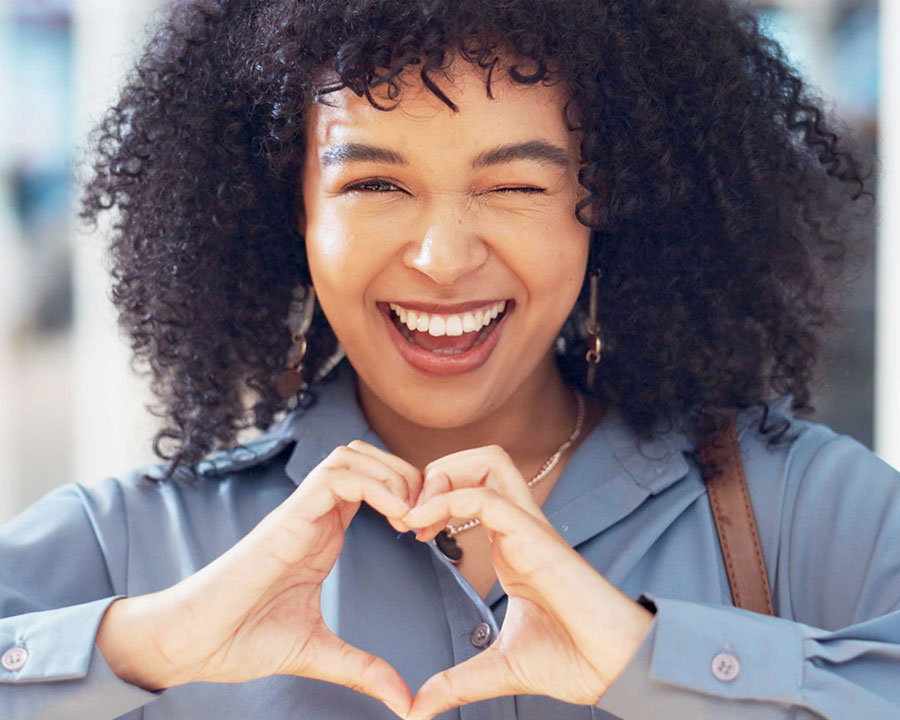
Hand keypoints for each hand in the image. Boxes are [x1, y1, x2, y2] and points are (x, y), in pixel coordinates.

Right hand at [97, 440, 420, 716]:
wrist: (191, 642)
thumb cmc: (241, 638)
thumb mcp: (318, 652)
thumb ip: (362, 669)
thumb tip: (404, 703)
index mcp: (323, 533)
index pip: (371, 483)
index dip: (407, 494)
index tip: (427, 531)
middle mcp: (314, 515)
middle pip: (366, 457)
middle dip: (407, 473)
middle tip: (428, 515)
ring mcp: (300, 512)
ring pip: (351, 456)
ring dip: (392, 474)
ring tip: (412, 514)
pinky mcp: (288, 518)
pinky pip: (335, 477)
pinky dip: (374, 484)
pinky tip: (394, 514)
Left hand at [401, 445, 654, 719]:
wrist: (613, 670)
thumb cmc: (572, 659)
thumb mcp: (499, 667)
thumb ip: (458, 680)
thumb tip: (420, 707)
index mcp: (511, 545)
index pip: (472, 489)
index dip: (434, 499)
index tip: (407, 530)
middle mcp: (519, 527)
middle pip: (481, 460)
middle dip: (437, 472)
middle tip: (408, 512)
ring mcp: (529, 528)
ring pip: (489, 462)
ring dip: (445, 476)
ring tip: (417, 513)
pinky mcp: (536, 537)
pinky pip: (489, 496)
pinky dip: (449, 499)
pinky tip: (423, 525)